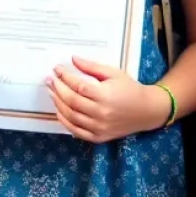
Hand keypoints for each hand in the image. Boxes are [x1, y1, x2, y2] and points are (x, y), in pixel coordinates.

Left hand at [48, 57, 170, 143]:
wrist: (146, 111)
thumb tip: (73, 59)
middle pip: (72, 101)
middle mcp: (101, 112)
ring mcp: (98, 127)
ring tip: (52, 92)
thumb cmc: (130, 89)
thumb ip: (92, 67)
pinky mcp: (98, 137)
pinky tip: (59, 111)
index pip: (78, 86)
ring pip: (71, 116)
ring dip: (58, 104)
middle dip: (58, 89)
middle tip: (49, 80)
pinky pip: (76, 131)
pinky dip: (65, 121)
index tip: (57, 69)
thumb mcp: (114, 73)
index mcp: (105, 95)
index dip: (65, 77)